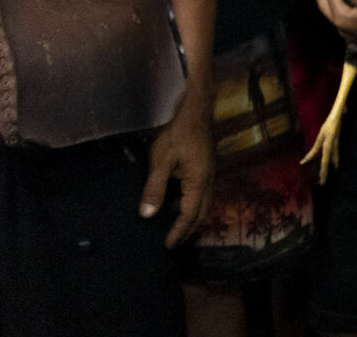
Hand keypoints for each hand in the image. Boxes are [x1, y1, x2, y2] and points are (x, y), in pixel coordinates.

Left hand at [142, 92, 213, 246]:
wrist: (196, 110)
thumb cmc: (177, 134)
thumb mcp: (161, 161)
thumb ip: (155, 188)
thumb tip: (147, 215)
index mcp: (198, 182)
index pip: (190, 214)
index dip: (178, 231)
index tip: (167, 245)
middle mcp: (208, 181)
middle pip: (202, 212)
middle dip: (188, 229)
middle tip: (173, 241)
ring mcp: (210, 173)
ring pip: (204, 203)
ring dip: (191, 217)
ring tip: (176, 228)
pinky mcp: (206, 167)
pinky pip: (202, 194)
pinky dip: (192, 206)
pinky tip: (179, 204)